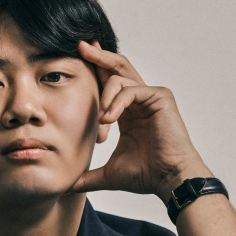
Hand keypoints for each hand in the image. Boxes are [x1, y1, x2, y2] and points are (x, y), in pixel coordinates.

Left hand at [70, 41, 211, 201]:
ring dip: (104, 96)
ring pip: (121, 77)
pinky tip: (109, 118)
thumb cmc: (146, 176)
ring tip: (102, 119)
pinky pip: (131, 90)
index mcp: (128, 111)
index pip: (109, 82)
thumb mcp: (109, 174)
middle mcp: (140, 99)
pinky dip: (116, 102)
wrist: (168, 179)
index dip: (95, 69)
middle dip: (98, 57)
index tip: (78, 58)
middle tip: (81, 47)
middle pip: (118, 68)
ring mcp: (151, 96)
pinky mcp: (160, 97)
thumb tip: (67, 188)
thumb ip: (88, 177)